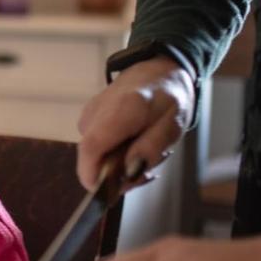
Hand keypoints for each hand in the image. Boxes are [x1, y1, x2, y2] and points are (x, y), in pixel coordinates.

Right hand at [76, 56, 194, 190]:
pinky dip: (114, 154)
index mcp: (121, 111)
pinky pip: (96, 148)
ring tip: (145, 152)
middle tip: (148, 171)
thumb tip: (128, 174)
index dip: (93, 177)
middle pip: (93, 159)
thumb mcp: (172, 125)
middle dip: (117, 175)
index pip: (91, 149)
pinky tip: (133, 144)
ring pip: (95, 156)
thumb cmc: (170, 95)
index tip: (111, 192)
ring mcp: (89, 116)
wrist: (158, 68)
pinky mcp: (88, 120)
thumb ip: (150, 149)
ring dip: (119, 165)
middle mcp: (96, 113)